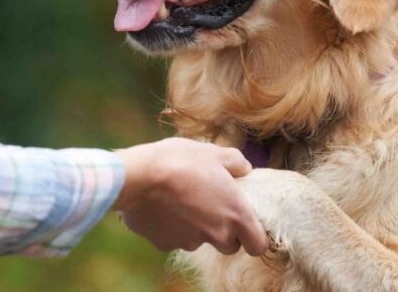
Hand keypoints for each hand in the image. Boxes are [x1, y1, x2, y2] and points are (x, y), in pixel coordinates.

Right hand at [113, 137, 267, 255]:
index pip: (258, 245)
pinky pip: (171, 238)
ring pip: (198, 240)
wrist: (138, 176)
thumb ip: (236, 162)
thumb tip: (244, 168)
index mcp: (235, 214)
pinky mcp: (164, 244)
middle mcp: (216, 234)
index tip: (246, 225)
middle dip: (223, 232)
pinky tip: (159, 207)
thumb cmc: (180, 161)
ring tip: (178, 201)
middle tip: (210, 207)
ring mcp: (189, 242)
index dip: (254, 237)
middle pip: (229, 245)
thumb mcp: (213, 152)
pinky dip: (169, 227)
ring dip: (194, 227)